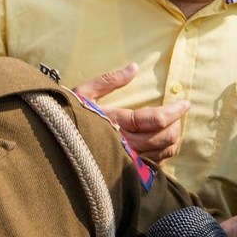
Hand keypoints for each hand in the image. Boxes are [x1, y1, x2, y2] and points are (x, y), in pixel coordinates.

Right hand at [72, 63, 189, 161]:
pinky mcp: (126, 169)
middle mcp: (122, 144)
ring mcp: (125, 160)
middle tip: (178, 112)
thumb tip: (134, 67)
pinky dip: (164, 152)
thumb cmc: (65, 115)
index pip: (154, 119)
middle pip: (163, 137)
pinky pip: (154, 164)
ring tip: (173, 124)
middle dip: (176, 123)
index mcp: (114, 122)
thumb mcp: (84, 92)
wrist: (51, 145)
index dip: (174, 112)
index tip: (186, 103)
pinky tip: (162, 140)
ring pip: (162, 152)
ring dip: (173, 137)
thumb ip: (109, 80)